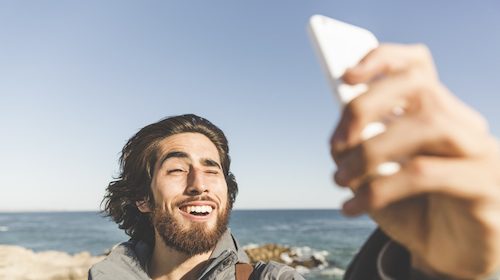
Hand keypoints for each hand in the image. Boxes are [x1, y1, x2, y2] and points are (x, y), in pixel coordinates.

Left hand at [330, 44, 499, 278]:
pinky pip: (426, 173)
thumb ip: (364, 149)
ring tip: (340, 178)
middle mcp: (463, 126)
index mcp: (438, 114)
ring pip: (427, 125)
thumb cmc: (412, 209)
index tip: (345, 75)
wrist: (448, 256)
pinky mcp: (484, 187)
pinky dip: (379, 188)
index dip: (383, 60)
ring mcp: (480, 153)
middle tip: (335, 143)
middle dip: (365, 106)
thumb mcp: (379, 175)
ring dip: (370, 150)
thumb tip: (338, 137)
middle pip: (419, 87)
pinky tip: (354, 207)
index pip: (418, 66)